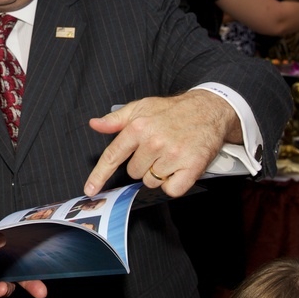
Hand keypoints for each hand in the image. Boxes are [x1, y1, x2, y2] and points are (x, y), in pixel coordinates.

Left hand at [83, 90, 238, 197]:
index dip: (99, 175)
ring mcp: (173, 155)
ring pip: (151, 182)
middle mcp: (153, 142)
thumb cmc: (171, 111)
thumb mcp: (141, 107)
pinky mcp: (191, 167)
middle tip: (157, 149)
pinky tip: (179, 168)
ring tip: (170, 154)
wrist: (208, 110)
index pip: (112, 156)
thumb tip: (95, 125)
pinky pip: (171, 190)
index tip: (90, 190)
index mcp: (137, 127)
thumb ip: (116, 119)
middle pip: (134, 173)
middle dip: (143, 165)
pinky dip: (174, 184)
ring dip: (158, 173)